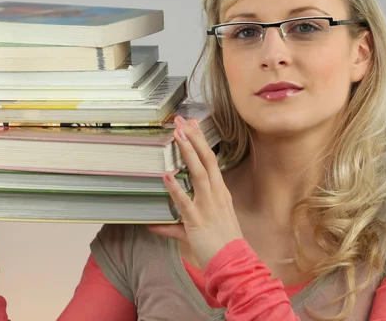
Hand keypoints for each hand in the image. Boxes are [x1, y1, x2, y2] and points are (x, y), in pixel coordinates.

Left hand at [148, 116, 242, 268]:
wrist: (234, 265)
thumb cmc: (220, 246)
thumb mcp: (196, 231)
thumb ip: (172, 225)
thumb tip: (152, 225)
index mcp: (220, 193)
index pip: (211, 161)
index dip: (201, 142)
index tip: (192, 125)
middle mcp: (216, 195)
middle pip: (207, 160)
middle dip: (194, 139)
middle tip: (182, 120)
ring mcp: (208, 206)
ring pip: (199, 174)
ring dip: (188, 153)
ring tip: (178, 135)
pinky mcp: (198, 221)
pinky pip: (186, 202)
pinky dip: (176, 188)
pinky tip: (167, 175)